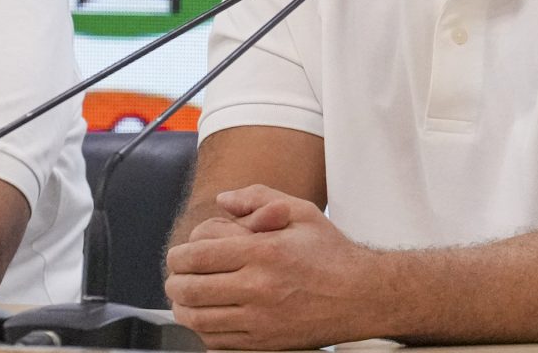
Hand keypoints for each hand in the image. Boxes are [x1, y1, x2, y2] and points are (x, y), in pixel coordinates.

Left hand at [165, 185, 382, 349]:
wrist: (363, 296)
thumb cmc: (331, 253)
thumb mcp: (300, 212)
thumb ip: (258, 198)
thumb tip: (224, 200)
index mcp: (264, 252)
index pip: (199, 256)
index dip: (178, 257)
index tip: (178, 257)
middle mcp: (259, 287)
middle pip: (191, 290)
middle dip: (175, 283)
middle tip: (176, 278)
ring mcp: (261, 319)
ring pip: (199, 320)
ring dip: (183, 309)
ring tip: (185, 299)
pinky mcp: (265, 341)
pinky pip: (218, 340)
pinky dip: (203, 330)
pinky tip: (207, 317)